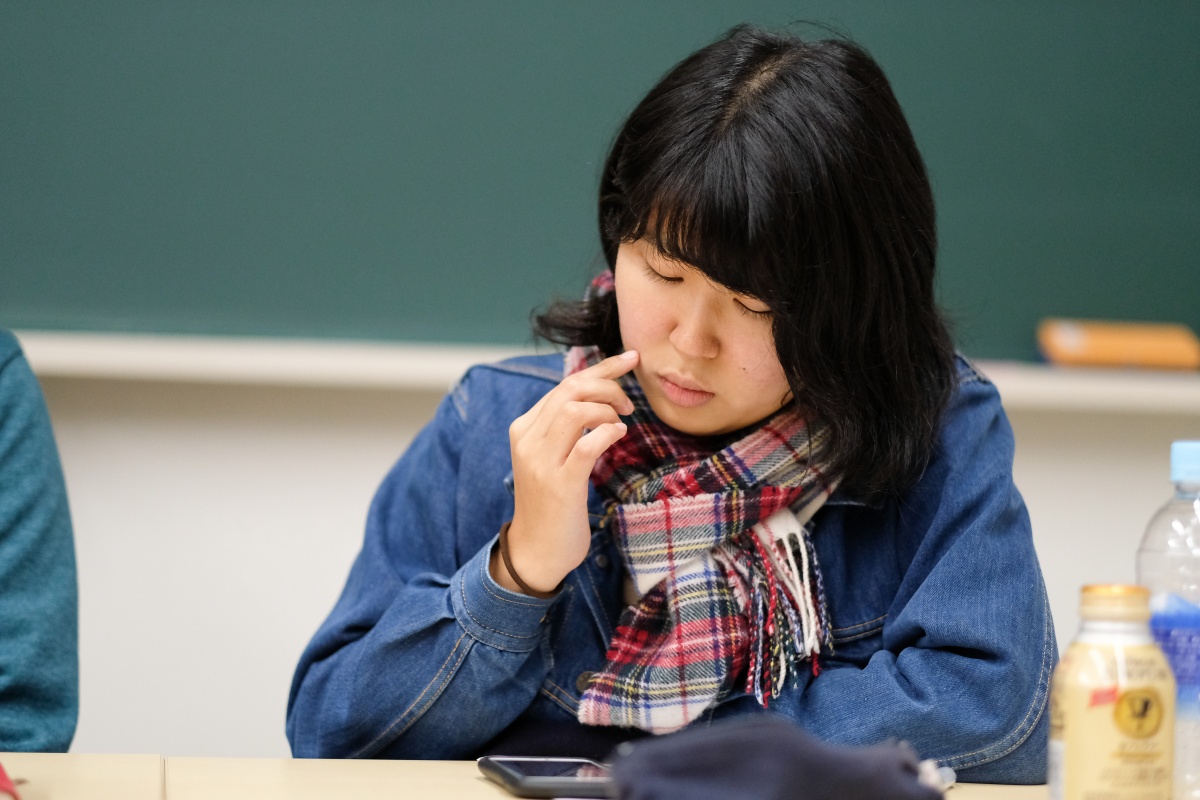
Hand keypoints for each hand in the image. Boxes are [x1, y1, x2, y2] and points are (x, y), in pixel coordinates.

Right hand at [491, 350, 638, 594]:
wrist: (536, 551)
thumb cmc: (552, 502)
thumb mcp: (551, 456)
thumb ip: (564, 427)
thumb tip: (597, 394)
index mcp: (525, 427)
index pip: (564, 384)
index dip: (601, 368)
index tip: (630, 359)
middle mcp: (528, 439)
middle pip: (570, 389)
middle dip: (608, 385)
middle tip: (629, 403)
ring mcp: (541, 462)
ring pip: (575, 410)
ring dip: (608, 410)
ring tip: (621, 423)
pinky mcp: (559, 484)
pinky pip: (587, 445)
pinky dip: (608, 433)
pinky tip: (619, 436)